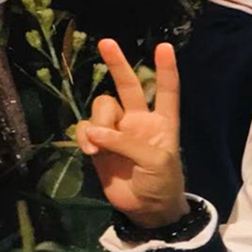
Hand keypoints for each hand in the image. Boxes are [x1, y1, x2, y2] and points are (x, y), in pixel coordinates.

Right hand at [76, 39, 187, 227]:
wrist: (147, 209)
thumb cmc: (163, 182)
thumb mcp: (155, 161)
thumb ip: (127, 143)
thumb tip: (96, 132)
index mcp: (164, 121)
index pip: (167, 90)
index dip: (165, 68)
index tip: (164, 46)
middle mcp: (140, 120)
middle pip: (129, 86)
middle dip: (118, 64)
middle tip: (106, 42)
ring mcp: (118, 131)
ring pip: (102, 108)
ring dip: (98, 121)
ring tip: (98, 145)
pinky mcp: (99, 145)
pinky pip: (86, 128)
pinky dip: (85, 136)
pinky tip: (90, 151)